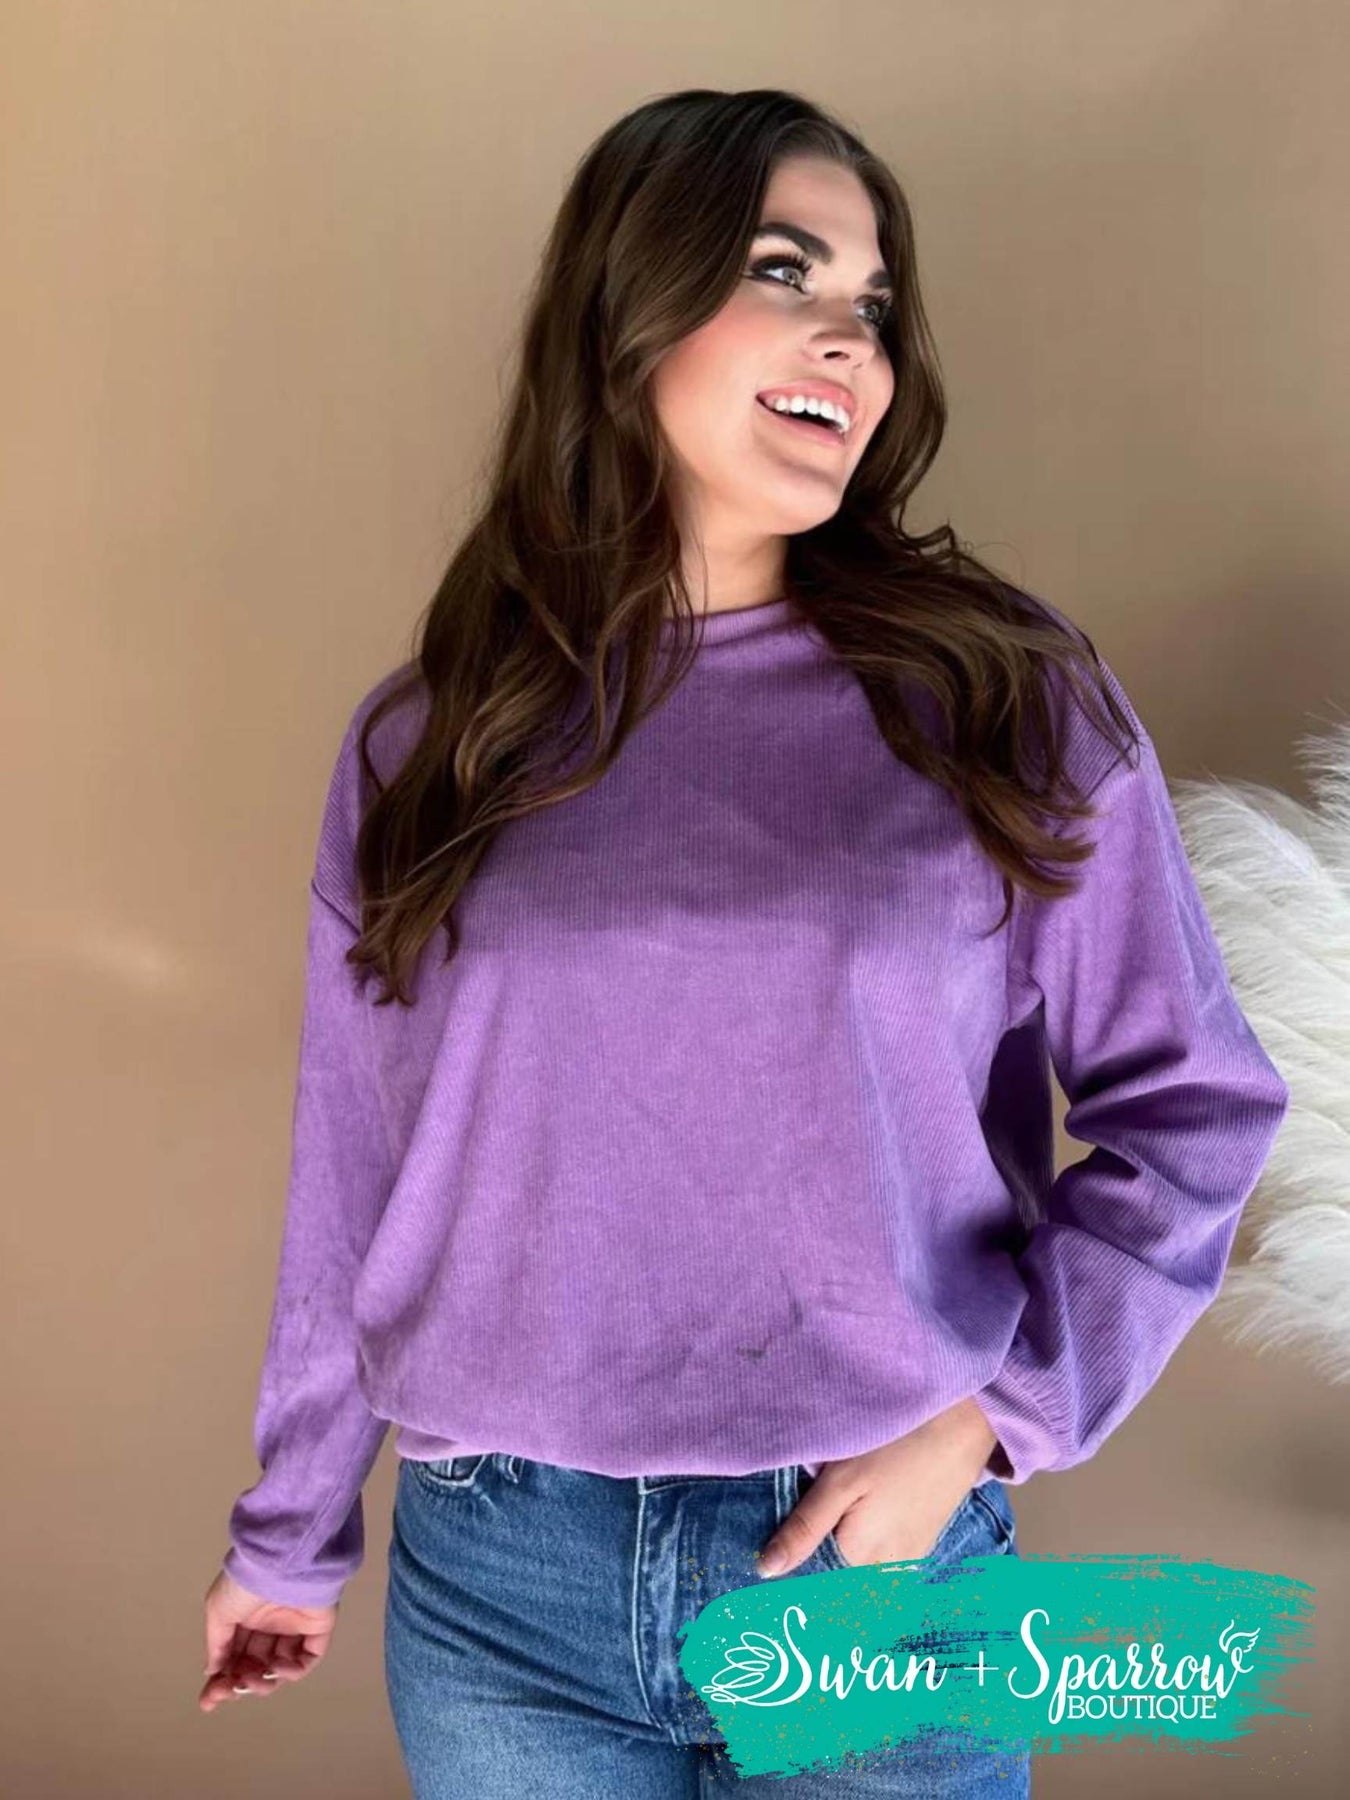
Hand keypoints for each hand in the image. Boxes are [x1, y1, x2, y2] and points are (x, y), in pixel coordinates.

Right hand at [197, 1570, 338, 1712]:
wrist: (279, 1563)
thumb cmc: (244, 1583)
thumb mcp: (218, 1610)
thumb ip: (217, 1644)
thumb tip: (213, 1671)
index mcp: (247, 1617)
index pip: (235, 1656)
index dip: (222, 1679)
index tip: (209, 1701)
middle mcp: (271, 1624)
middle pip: (256, 1665)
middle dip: (240, 1683)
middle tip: (230, 1689)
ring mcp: (295, 1628)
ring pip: (280, 1668)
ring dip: (263, 1681)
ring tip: (252, 1679)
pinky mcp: (318, 1629)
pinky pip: (306, 1660)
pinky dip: (291, 1672)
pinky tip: (275, 1668)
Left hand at [757, 1398, 999, 1576]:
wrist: (963, 1428)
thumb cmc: (897, 1446)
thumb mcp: (841, 1481)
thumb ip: (805, 1528)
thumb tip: (765, 1570)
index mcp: (860, 1561)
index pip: (814, 1589)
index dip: (791, 1581)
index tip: (769, 1569)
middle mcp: (887, 1574)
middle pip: (839, 1584)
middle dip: (814, 1571)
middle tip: (788, 1552)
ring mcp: (909, 1562)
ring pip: (861, 1576)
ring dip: (840, 1564)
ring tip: (821, 1535)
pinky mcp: (921, 1545)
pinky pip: (883, 1565)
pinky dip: (863, 1555)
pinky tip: (856, 1526)